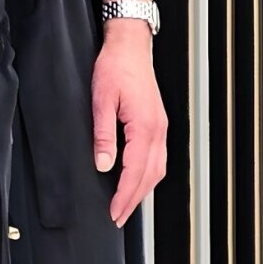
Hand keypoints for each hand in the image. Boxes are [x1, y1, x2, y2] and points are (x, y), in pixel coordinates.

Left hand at [91, 21, 166, 225]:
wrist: (130, 45)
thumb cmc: (116, 67)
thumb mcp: (101, 101)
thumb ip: (103, 135)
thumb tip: (104, 164)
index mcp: (145, 126)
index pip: (134, 171)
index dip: (124, 196)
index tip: (114, 212)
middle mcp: (158, 129)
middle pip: (150, 175)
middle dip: (134, 200)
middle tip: (119, 218)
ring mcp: (161, 126)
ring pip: (158, 169)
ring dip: (144, 190)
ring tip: (128, 206)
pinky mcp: (158, 123)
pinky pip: (158, 157)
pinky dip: (149, 175)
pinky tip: (139, 180)